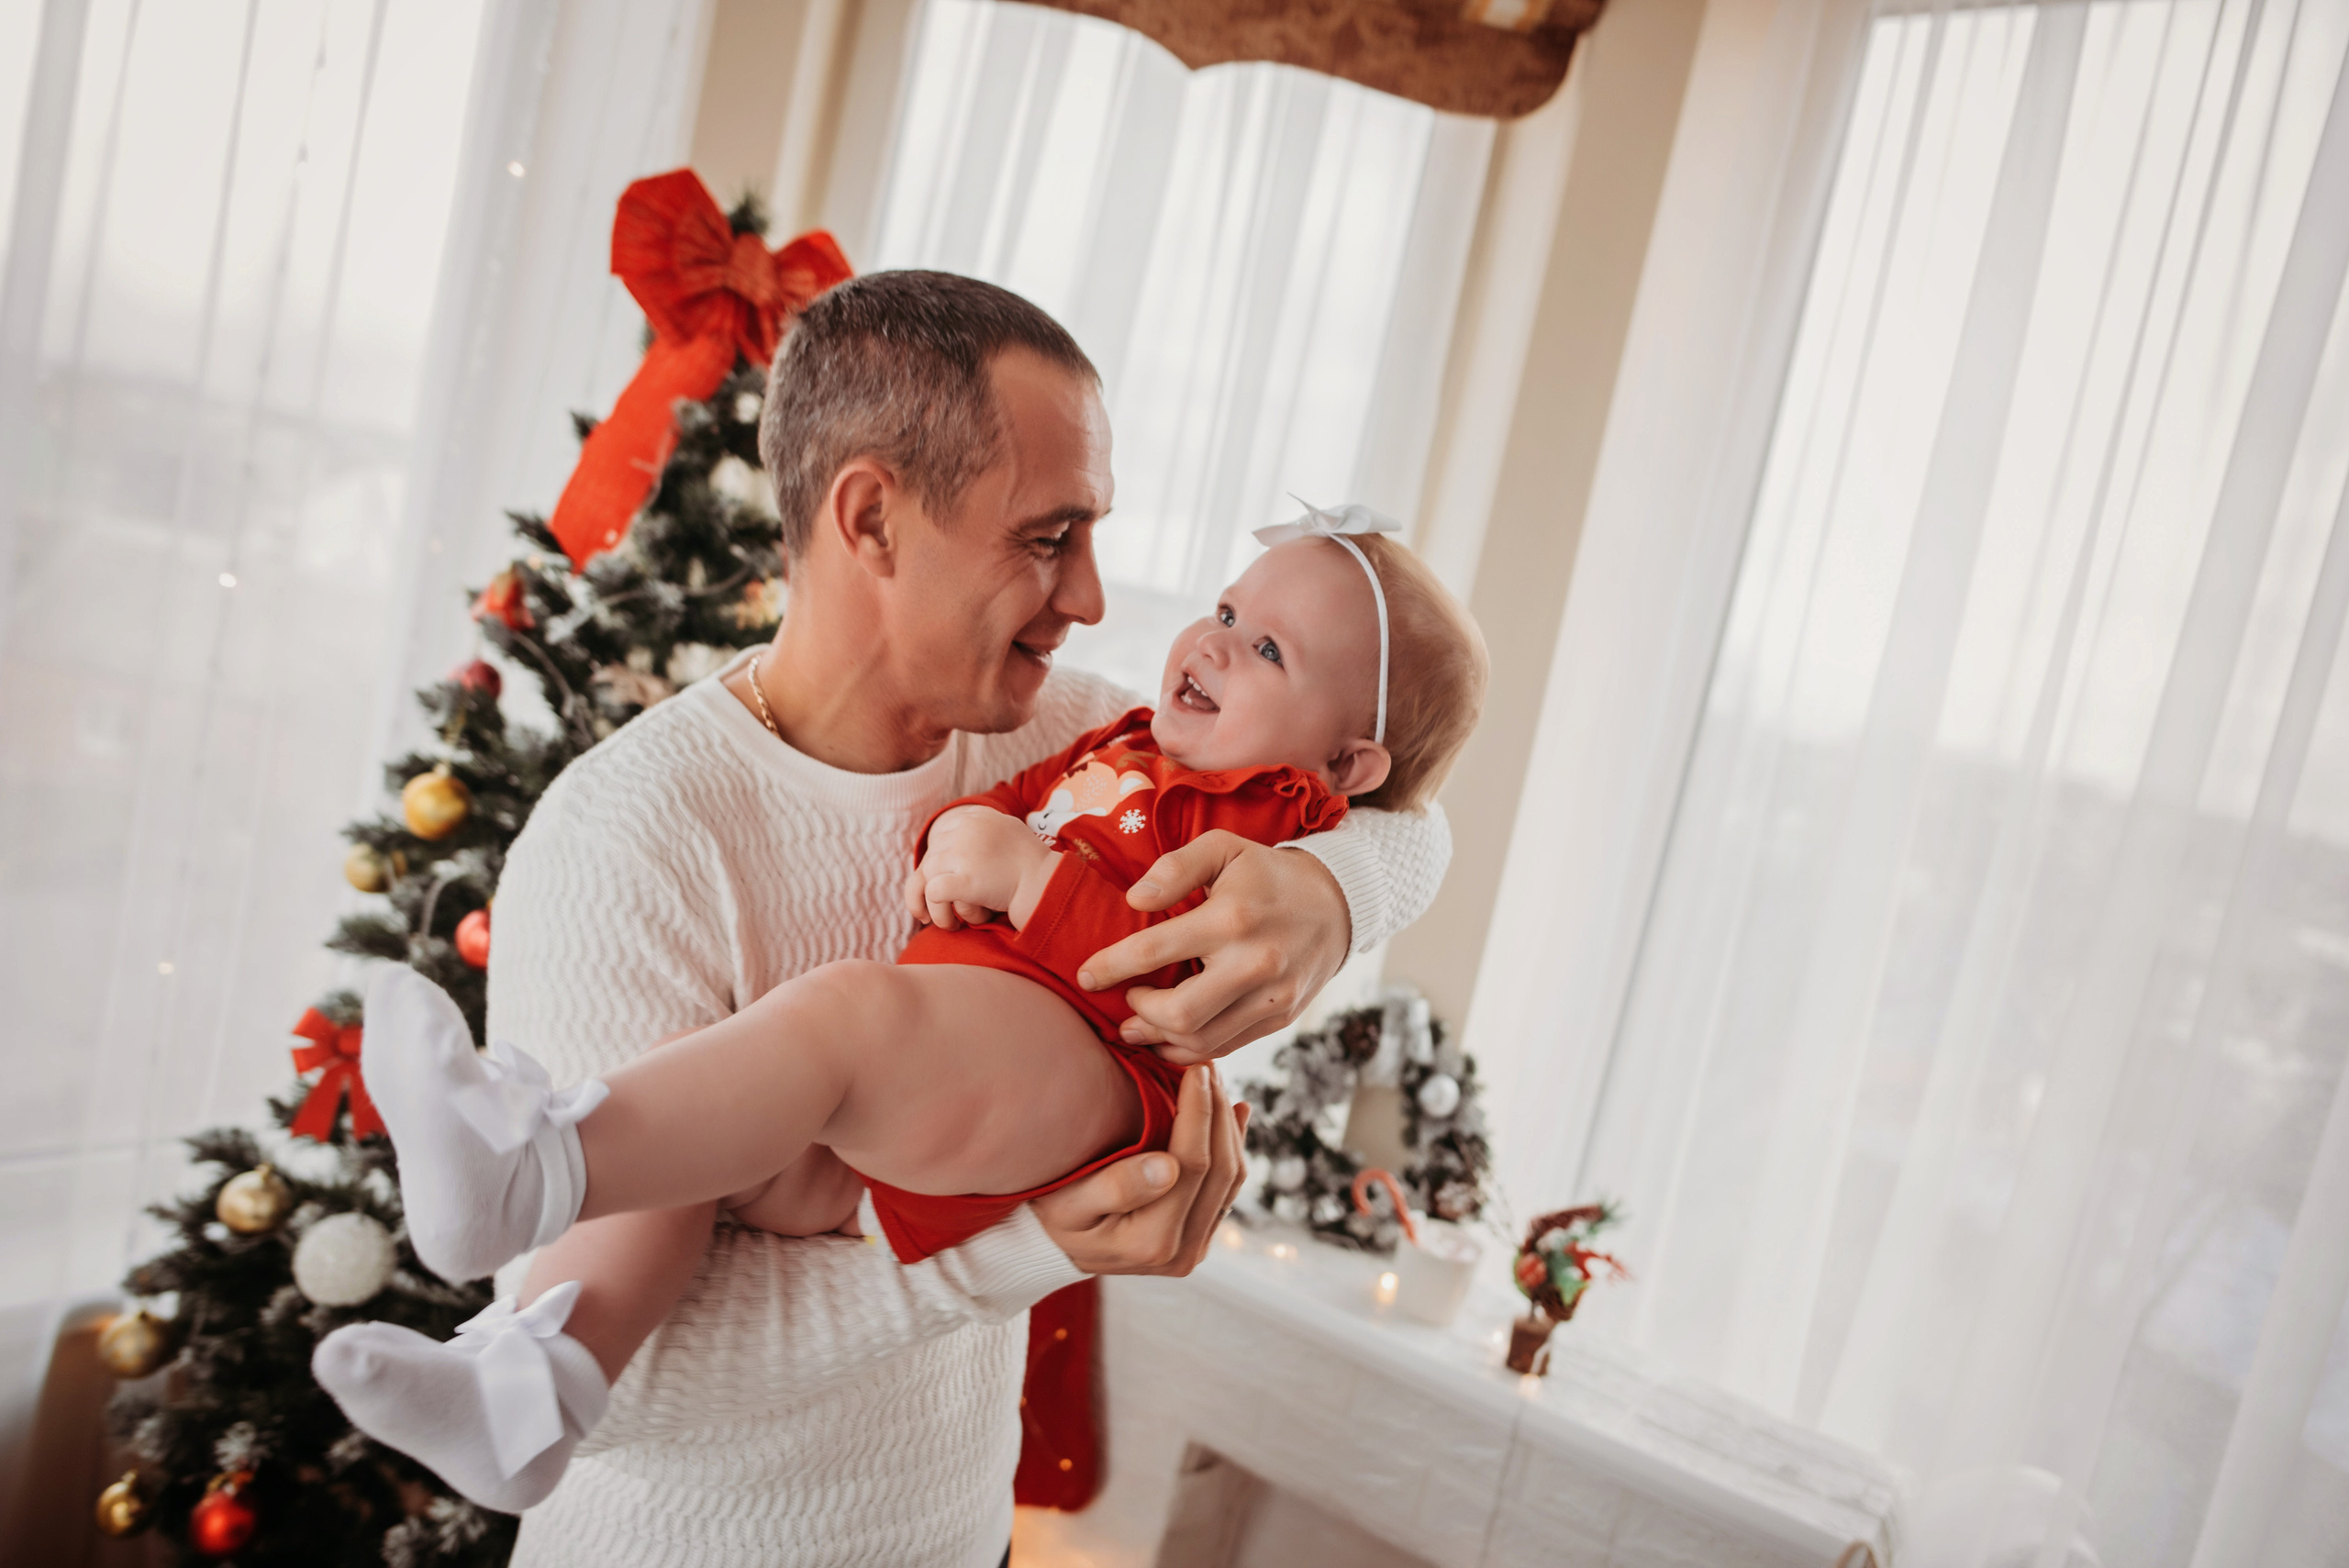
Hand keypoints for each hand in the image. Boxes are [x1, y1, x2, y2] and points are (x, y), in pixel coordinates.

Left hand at [905, 807, 1053, 929]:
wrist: (1046, 883)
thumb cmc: (1031, 863)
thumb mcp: (1006, 830)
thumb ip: (980, 830)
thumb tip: (955, 838)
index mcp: (973, 817)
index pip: (939, 840)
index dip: (940, 867)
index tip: (945, 885)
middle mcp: (964, 830)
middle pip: (930, 859)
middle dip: (933, 886)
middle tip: (942, 909)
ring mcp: (961, 854)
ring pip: (927, 878)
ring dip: (936, 905)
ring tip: (950, 922)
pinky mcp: (963, 879)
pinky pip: (933, 894)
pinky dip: (938, 912)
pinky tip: (953, 923)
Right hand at [1032, 1064, 1250, 1275]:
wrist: (1055, 1248)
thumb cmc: (1054, 1217)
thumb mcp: (1067, 1203)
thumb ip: (1115, 1188)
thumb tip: (1168, 1168)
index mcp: (1151, 1242)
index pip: (1192, 1165)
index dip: (1199, 1112)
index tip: (1196, 1071)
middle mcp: (1183, 1252)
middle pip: (1221, 1170)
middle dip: (1217, 1112)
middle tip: (1208, 1067)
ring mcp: (1196, 1247)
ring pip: (1232, 1177)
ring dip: (1228, 1125)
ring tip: (1215, 1082)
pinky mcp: (1201, 1237)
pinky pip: (1229, 1187)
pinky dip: (1233, 1145)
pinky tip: (1233, 1112)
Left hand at [1076, 833, 1347, 1064]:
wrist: (1337, 905)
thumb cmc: (1266, 874)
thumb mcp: (1223, 848)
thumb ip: (1175, 867)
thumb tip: (1134, 899)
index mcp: (1232, 918)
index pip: (1155, 951)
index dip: (1111, 967)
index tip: (1085, 976)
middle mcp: (1254, 963)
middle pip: (1178, 1013)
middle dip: (1138, 1013)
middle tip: (1124, 1001)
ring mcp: (1271, 997)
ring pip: (1201, 1040)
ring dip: (1158, 1038)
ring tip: (1137, 1025)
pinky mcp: (1280, 1019)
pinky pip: (1225, 1047)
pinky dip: (1189, 1049)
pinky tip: (1169, 1037)